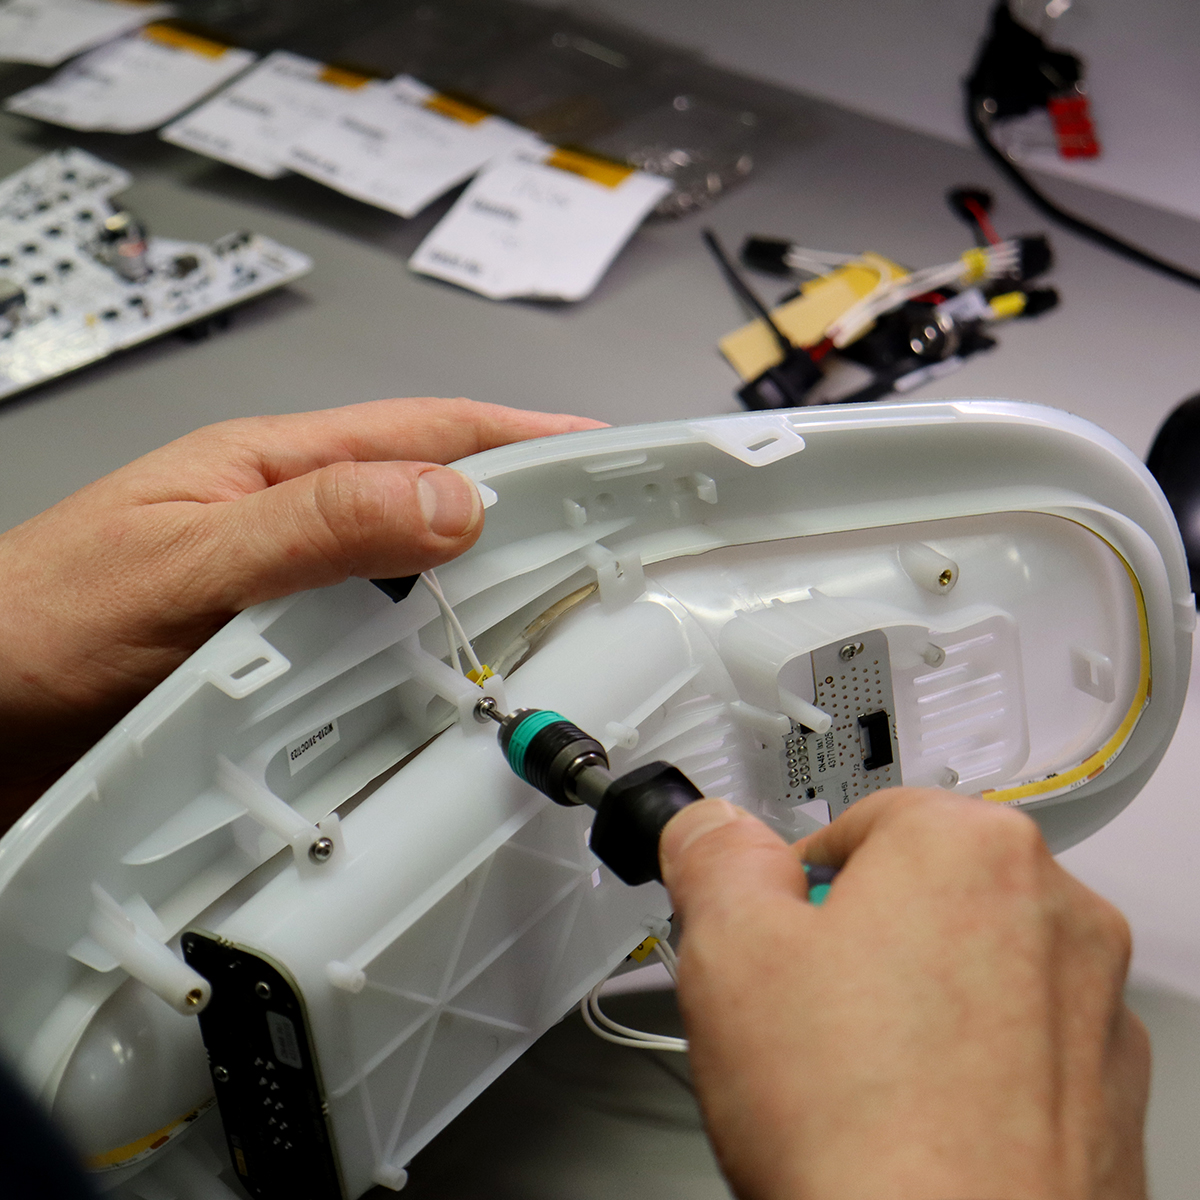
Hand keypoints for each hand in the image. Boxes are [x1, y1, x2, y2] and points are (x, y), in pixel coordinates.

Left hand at [0, 397, 601, 824]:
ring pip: (415, 581)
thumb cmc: (33, 624)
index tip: (605, 452)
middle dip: (528, 510)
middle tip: (607, 539)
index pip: (427, 432)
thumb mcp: (185, 563)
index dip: (523, 437)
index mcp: (273, 469)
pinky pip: (379, 651)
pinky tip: (459, 684)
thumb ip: (315, 527)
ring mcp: (288, 598)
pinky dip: (432, 660)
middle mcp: (291, 528)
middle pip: (436, 501)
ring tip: (558, 610)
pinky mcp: (278, 666)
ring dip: (485, 591)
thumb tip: (451, 502)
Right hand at [660, 789, 1148, 1199]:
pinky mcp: (1107, 1090)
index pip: (846, 827)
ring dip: (909, 1005)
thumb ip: (712, 856)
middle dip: (852, 942)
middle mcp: (1054, 907)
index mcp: (968, 844)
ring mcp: (1091, 1002)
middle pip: (912, 893)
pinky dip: (966, 1067)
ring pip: (963, 968)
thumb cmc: (862, 1130)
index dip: (789, 894)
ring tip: (855, 1080)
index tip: (772, 945)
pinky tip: (913, 1121)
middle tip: (804, 1016)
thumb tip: (709, 828)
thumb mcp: (731, 950)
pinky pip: (1012, 1045)